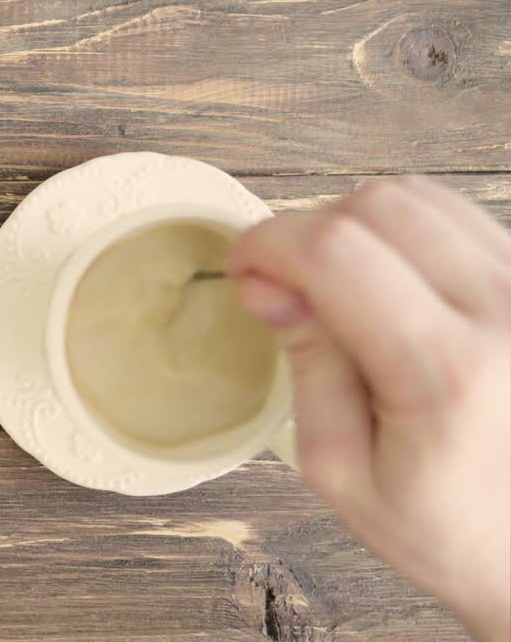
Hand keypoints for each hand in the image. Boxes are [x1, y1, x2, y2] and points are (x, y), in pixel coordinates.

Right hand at [226, 176, 510, 641]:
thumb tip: (266, 283)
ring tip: (340, 288)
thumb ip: (307, 366)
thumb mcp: (341, 471)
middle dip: (308, 231)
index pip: (335, 251)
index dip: (267, 242)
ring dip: (358, 227)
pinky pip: (459, 216)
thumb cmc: (446, 527)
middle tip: (285, 284)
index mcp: (445, 372)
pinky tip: (389, 284)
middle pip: (376, 205)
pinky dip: (405, 233)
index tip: (240, 267)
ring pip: (419, 196)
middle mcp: (504, 313)